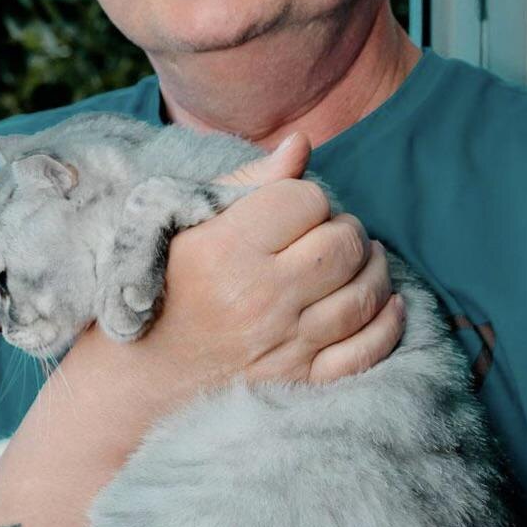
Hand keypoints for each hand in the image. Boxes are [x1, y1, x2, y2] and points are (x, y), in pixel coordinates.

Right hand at [139, 132, 404, 387]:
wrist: (140, 377)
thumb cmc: (161, 286)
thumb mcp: (186, 223)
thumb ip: (249, 182)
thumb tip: (301, 142)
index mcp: (227, 249)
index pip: (307, 199)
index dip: (304, 197)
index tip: (290, 209)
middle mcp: (260, 298)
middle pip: (343, 243)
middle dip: (343, 228)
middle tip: (326, 232)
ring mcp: (285, 346)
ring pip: (364, 293)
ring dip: (370, 267)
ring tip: (355, 259)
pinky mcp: (301, 384)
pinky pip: (367, 351)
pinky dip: (386, 323)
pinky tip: (387, 302)